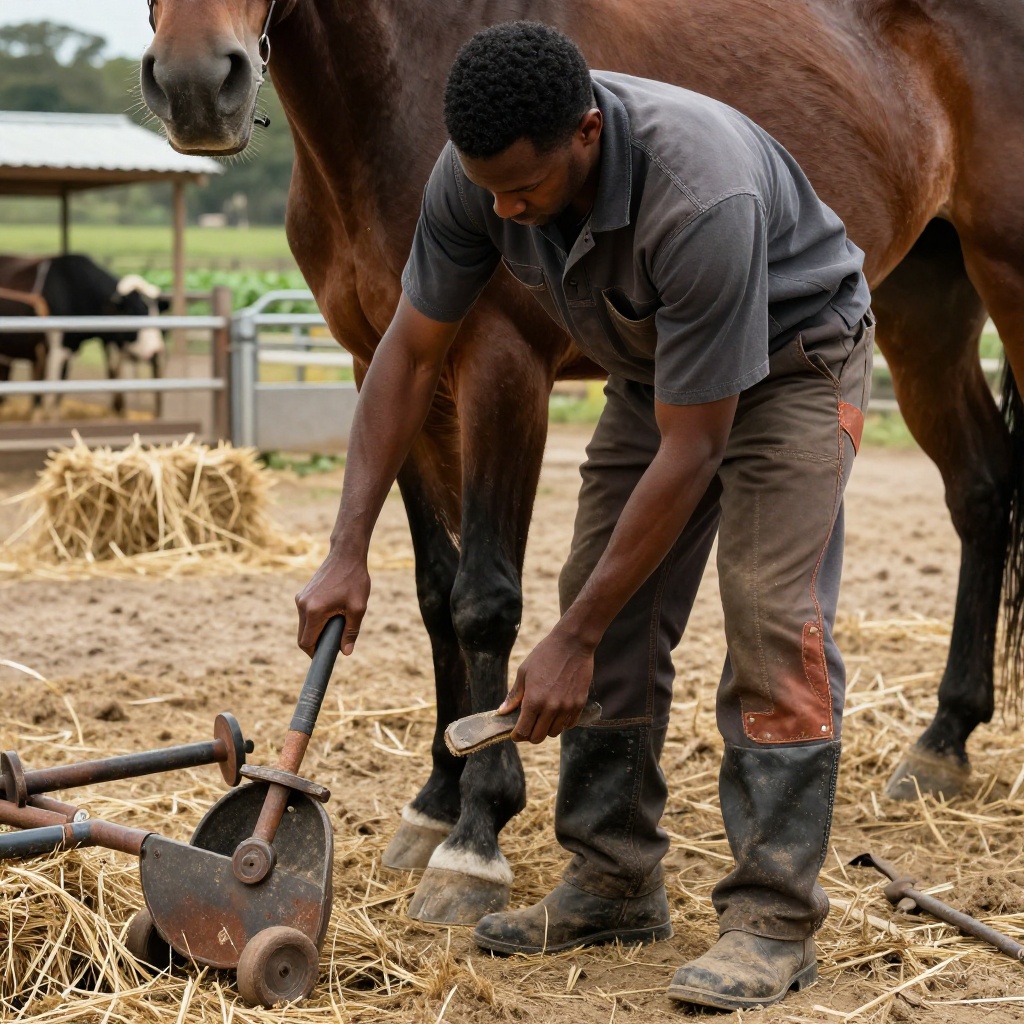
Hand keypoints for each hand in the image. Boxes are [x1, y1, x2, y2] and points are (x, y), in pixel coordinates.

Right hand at [295, 550, 368, 656]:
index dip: (314, 654)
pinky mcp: (303, 593)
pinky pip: (306, 614)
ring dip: (317, 631)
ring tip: (337, 625)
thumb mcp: (358, 607)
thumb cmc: (354, 579)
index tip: (325, 658)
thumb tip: (345, 652)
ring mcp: (300, 598)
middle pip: (302, 636)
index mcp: (314, 611)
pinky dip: (316, 620)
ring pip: (304, 625)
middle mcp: (302, 605)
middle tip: (335, 644)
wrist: (346, 554)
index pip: (306, 643)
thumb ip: (351, 632)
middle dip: (316, 644)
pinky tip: (333, 613)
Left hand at [499, 627, 594, 743]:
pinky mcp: (580, 704)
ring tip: (543, 717)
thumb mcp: (524, 672)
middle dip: (530, 735)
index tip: (515, 734)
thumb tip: (502, 711)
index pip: (523, 731)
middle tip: (528, 726)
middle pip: (538, 737)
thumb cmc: (545, 655)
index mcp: (533, 700)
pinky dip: (562, 723)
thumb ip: (514, 696)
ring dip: (547, 729)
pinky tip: (557, 713)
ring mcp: (567, 707)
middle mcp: (551, 708)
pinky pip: (570, 724)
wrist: (572, 643)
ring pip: (555, 733)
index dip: (517, 735)